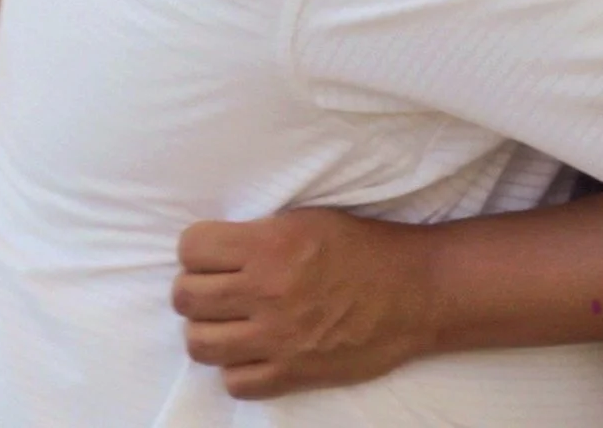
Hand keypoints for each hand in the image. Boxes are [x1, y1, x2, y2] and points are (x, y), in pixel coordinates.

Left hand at [173, 210, 440, 398]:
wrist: (417, 291)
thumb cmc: (366, 248)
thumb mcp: (308, 220)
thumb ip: (260, 235)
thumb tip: (217, 250)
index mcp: (270, 246)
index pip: (191, 248)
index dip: (197, 250)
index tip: (212, 255)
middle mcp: (266, 292)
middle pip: (186, 297)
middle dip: (195, 289)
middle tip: (218, 289)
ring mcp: (277, 338)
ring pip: (199, 343)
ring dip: (208, 331)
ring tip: (229, 323)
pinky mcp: (293, 373)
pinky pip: (234, 382)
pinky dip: (238, 370)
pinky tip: (254, 353)